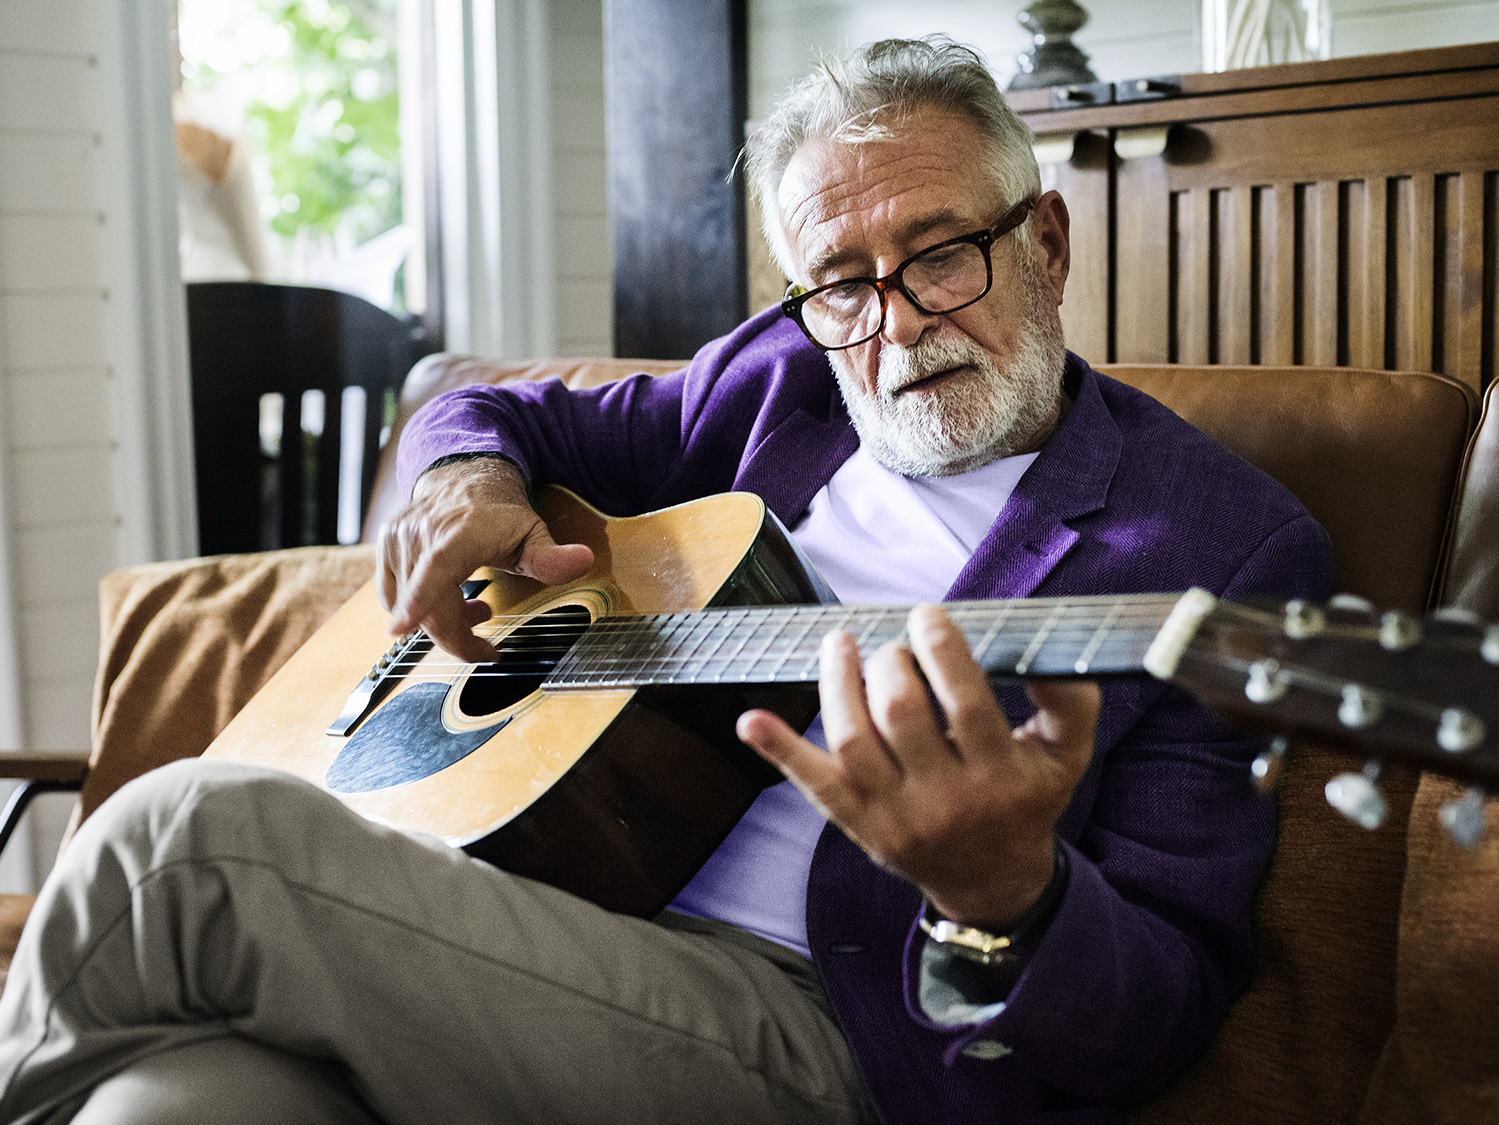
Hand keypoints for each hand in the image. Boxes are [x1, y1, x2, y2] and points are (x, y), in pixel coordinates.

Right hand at [377, 458, 593, 662]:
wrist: (463, 477)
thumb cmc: (498, 510)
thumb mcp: (533, 532)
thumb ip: (552, 556)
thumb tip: (583, 560)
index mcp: (459, 532)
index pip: (436, 568)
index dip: (419, 600)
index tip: (402, 628)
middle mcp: (422, 534)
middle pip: (427, 605)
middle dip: (456, 637)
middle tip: (486, 648)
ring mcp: (398, 541)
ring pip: (409, 606)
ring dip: (442, 621)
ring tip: (475, 608)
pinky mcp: (386, 549)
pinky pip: (393, 597)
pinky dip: (419, 609)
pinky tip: (448, 600)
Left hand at [738, 604, 1098, 930]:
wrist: (992, 881)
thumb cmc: (1025, 800)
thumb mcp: (1066, 757)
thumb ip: (1070, 701)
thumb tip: (1048, 650)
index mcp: (999, 776)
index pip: (966, 702)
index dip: (941, 649)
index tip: (928, 616)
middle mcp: (946, 799)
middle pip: (901, 714)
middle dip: (891, 662)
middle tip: (894, 647)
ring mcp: (895, 815)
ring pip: (853, 741)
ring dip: (838, 683)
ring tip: (841, 645)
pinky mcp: (860, 825)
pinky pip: (814, 785)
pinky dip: (779, 751)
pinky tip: (750, 721)